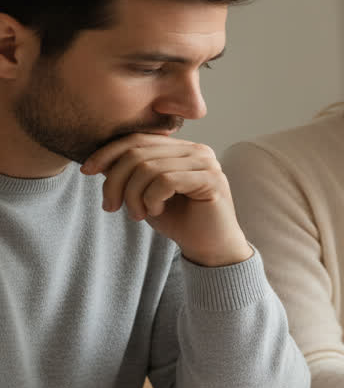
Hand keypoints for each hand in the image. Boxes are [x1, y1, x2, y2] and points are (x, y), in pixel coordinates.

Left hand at [81, 133, 251, 266]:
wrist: (210, 249)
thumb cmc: (180, 221)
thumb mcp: (146, 195)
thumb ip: (130, 175)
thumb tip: (98, 160)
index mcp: (181, 148)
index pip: (137, 139)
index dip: (108, 152)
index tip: (87, 171)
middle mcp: (196, 150)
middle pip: (139, 152)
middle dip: (116, 180)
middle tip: (111, 206)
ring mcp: (206, 163)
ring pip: (149, 168)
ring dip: (134, 195)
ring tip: (138, 214)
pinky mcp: (212, 180)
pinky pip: (166, 181)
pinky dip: (152, 198)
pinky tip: (156, 211)